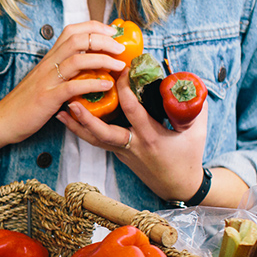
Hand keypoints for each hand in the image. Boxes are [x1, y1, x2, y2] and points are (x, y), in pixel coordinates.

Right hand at [0, 21, 126, 148]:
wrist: (2, 120)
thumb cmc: (24, 103)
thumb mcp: (43, 80)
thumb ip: (61, 71)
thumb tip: (84, 66)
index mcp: (48, 59)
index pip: (72, 31)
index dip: (94, 27)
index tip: (113, 32)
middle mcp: (48, 65)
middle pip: (78, 39)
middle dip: (104, 40)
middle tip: (122, 47)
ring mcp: (47, 80)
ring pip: (78, 60)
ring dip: (103, 59)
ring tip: (119, 65)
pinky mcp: (48, 98)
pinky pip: (74, 87)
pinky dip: (93, 84)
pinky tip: (107, 86)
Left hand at [56, 70, 208, 201]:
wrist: (179, 186)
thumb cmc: (188, 157)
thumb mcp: (196, 131)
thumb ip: (195, 105)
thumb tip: (188, 80)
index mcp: (151, 137)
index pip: (133, 111)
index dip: (125, 90)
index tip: (120, 70)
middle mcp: (132, 145)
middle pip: (103, 133)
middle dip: (87, 118)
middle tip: (72, 101)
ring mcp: (122, 152)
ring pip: (94, 139)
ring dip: (76, 125)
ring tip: (60, 110)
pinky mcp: (117, 154)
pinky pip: (96, 142)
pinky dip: (82, 131)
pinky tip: (68, 120)